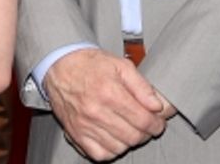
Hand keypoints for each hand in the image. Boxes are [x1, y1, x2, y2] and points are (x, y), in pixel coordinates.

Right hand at [43, 48, 166, 159]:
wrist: (61, 65)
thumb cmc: (90, 64)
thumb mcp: (121, 65)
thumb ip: (141, 86)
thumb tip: (156, 105)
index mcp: (109, 92)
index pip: (142, 120)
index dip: (156, 124)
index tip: (158, 122)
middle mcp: (96, 111)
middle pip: (133, 136)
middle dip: (146, 133)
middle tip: (147, 125)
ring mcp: (84, 125)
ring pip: (119, 148)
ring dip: (130, 141)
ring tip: (130, 129)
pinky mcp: (75, 134)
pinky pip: (100, 154)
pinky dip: (112, 150)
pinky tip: (115, 138)